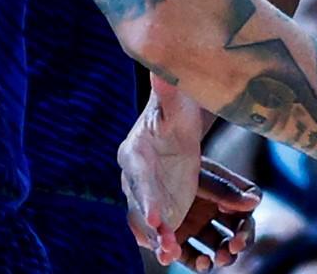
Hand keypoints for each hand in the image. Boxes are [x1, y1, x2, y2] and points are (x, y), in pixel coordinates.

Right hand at [118, 89, 210, 265]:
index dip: (147, 198)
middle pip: (141, 205)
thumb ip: (167, 86)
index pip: (138, 178)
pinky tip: (178, 254)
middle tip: (162, 242)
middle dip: (150, 225)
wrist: (180, 118)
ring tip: (172, 254)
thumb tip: (160, 62)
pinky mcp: (165, 204)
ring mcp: (150, 194)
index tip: (158, 218)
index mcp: (135, 152)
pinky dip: (170, 240)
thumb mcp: (173, 98)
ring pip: (151, 222)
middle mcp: (136, 178)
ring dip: (160, 239)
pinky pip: (165, 227)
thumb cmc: (174, 107)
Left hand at [171, 158, 259, 270]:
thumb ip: (225, 190)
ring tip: (208, 262)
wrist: (149, 158)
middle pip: (233, 238)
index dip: (246, 229)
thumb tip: (256, 201)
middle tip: (229, 252)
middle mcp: (215, 214)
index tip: (239, 235)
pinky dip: (189, 260)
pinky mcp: (176, 238)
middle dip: (233, 248)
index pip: (246, 218)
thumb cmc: (181, 164)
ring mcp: (196, 227)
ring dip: (214, 259)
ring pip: (213, 250)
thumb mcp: (203, 177)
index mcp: (227, 198)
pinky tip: (186, 261)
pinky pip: (187, 254)